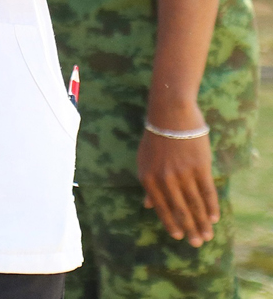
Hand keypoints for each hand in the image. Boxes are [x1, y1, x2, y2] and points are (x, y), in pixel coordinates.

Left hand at [139, 121, 219, 246]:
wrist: (170, 115)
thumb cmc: (155, 139)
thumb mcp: (144, 161)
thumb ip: (148, 185)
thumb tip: (147, 205)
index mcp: (148, 178)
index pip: (161, 207)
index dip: (171, 223)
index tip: (179, 237)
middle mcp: (164, 179)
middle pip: (180, 209)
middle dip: (189, 228)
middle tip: (198, 244)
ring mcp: (182, 173)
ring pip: (195, 203)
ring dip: (202, 222)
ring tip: (208, 235)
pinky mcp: (199, 166)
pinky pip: (207, 191)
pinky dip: (211, 206)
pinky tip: (214, 217)